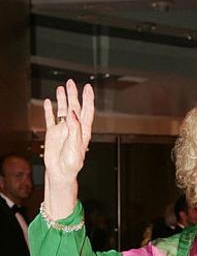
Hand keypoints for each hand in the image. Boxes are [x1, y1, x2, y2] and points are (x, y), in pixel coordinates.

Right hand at [43, 80, 94, 219]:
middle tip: (71, 82)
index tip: (88, 88)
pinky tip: (49, 102)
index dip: (88, 99)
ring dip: (62, 99)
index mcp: (83, 131)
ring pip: (63, 110)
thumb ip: (75, 128)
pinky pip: (51, 118)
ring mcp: (63, 130)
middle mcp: (73, 128)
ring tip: (61, 88)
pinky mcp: (52, 133)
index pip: (87, 112)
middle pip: (75, 107)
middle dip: (73, 94)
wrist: (61, 172)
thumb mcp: (76, 146)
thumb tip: (73, 112)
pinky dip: (49, 110)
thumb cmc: (72, 164)